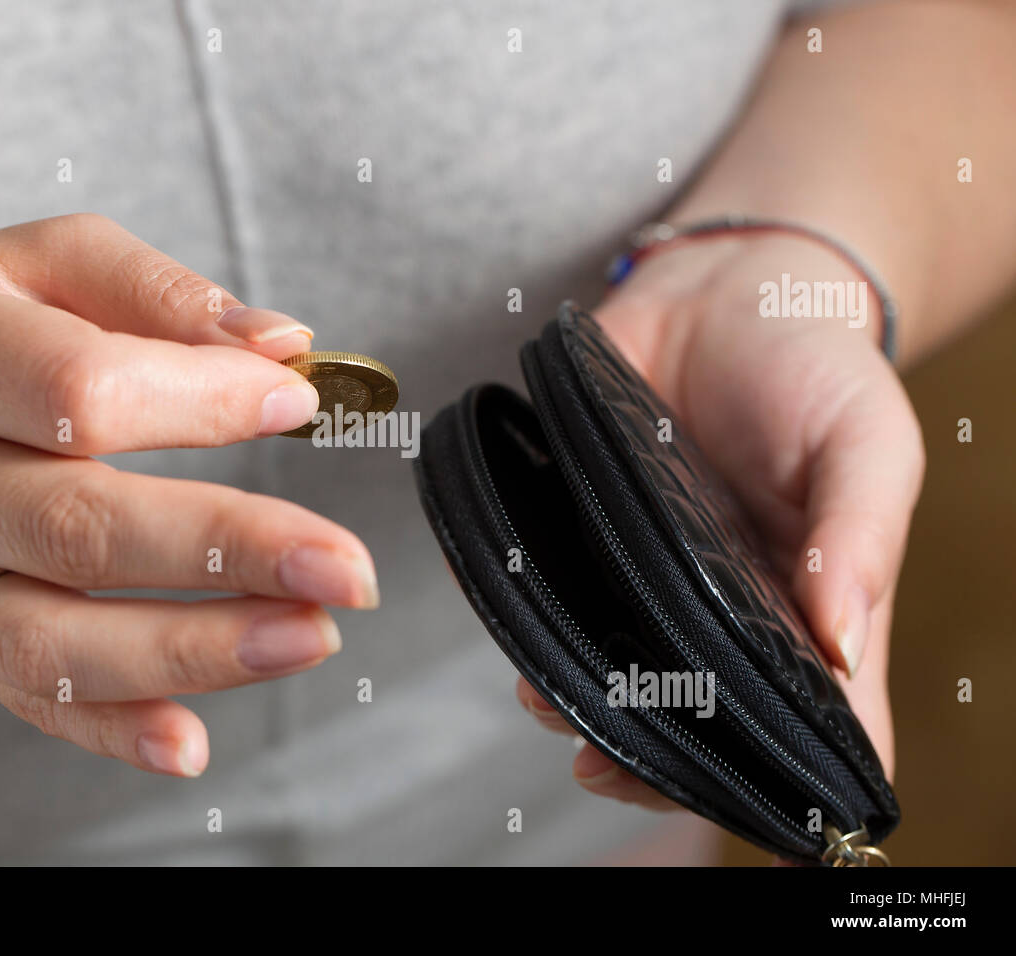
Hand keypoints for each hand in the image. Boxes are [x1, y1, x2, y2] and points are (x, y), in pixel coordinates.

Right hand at [0, 214, 378, 776]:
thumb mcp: (35, 265)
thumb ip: (155, 291)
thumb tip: (279, 346)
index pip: (77, 389)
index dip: (202, 398)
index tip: (299, 400)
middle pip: (72, 525)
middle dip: (224, 549)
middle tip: (344, 566)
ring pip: (52, 636)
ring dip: (190, 650)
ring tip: (308, 638)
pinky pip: (27, 699)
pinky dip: (111, 729)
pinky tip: (191, 743)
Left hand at [517, 235, 923, 824]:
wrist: (725, 286)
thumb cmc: (814, 368)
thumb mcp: (866, 441)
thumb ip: (857, 538)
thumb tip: (842, 643)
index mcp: (808, 613)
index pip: (805, 733)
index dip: (768, 785)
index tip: (721, 801)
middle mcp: (724, 613)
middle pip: (690, 722)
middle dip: (643, 754)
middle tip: (596, 755)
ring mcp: (648, 578)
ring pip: (611, 670)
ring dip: (574, 696)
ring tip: (545, 696)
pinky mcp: (585, 530)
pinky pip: (552, 589)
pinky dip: (528, 616)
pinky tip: (514, 629)